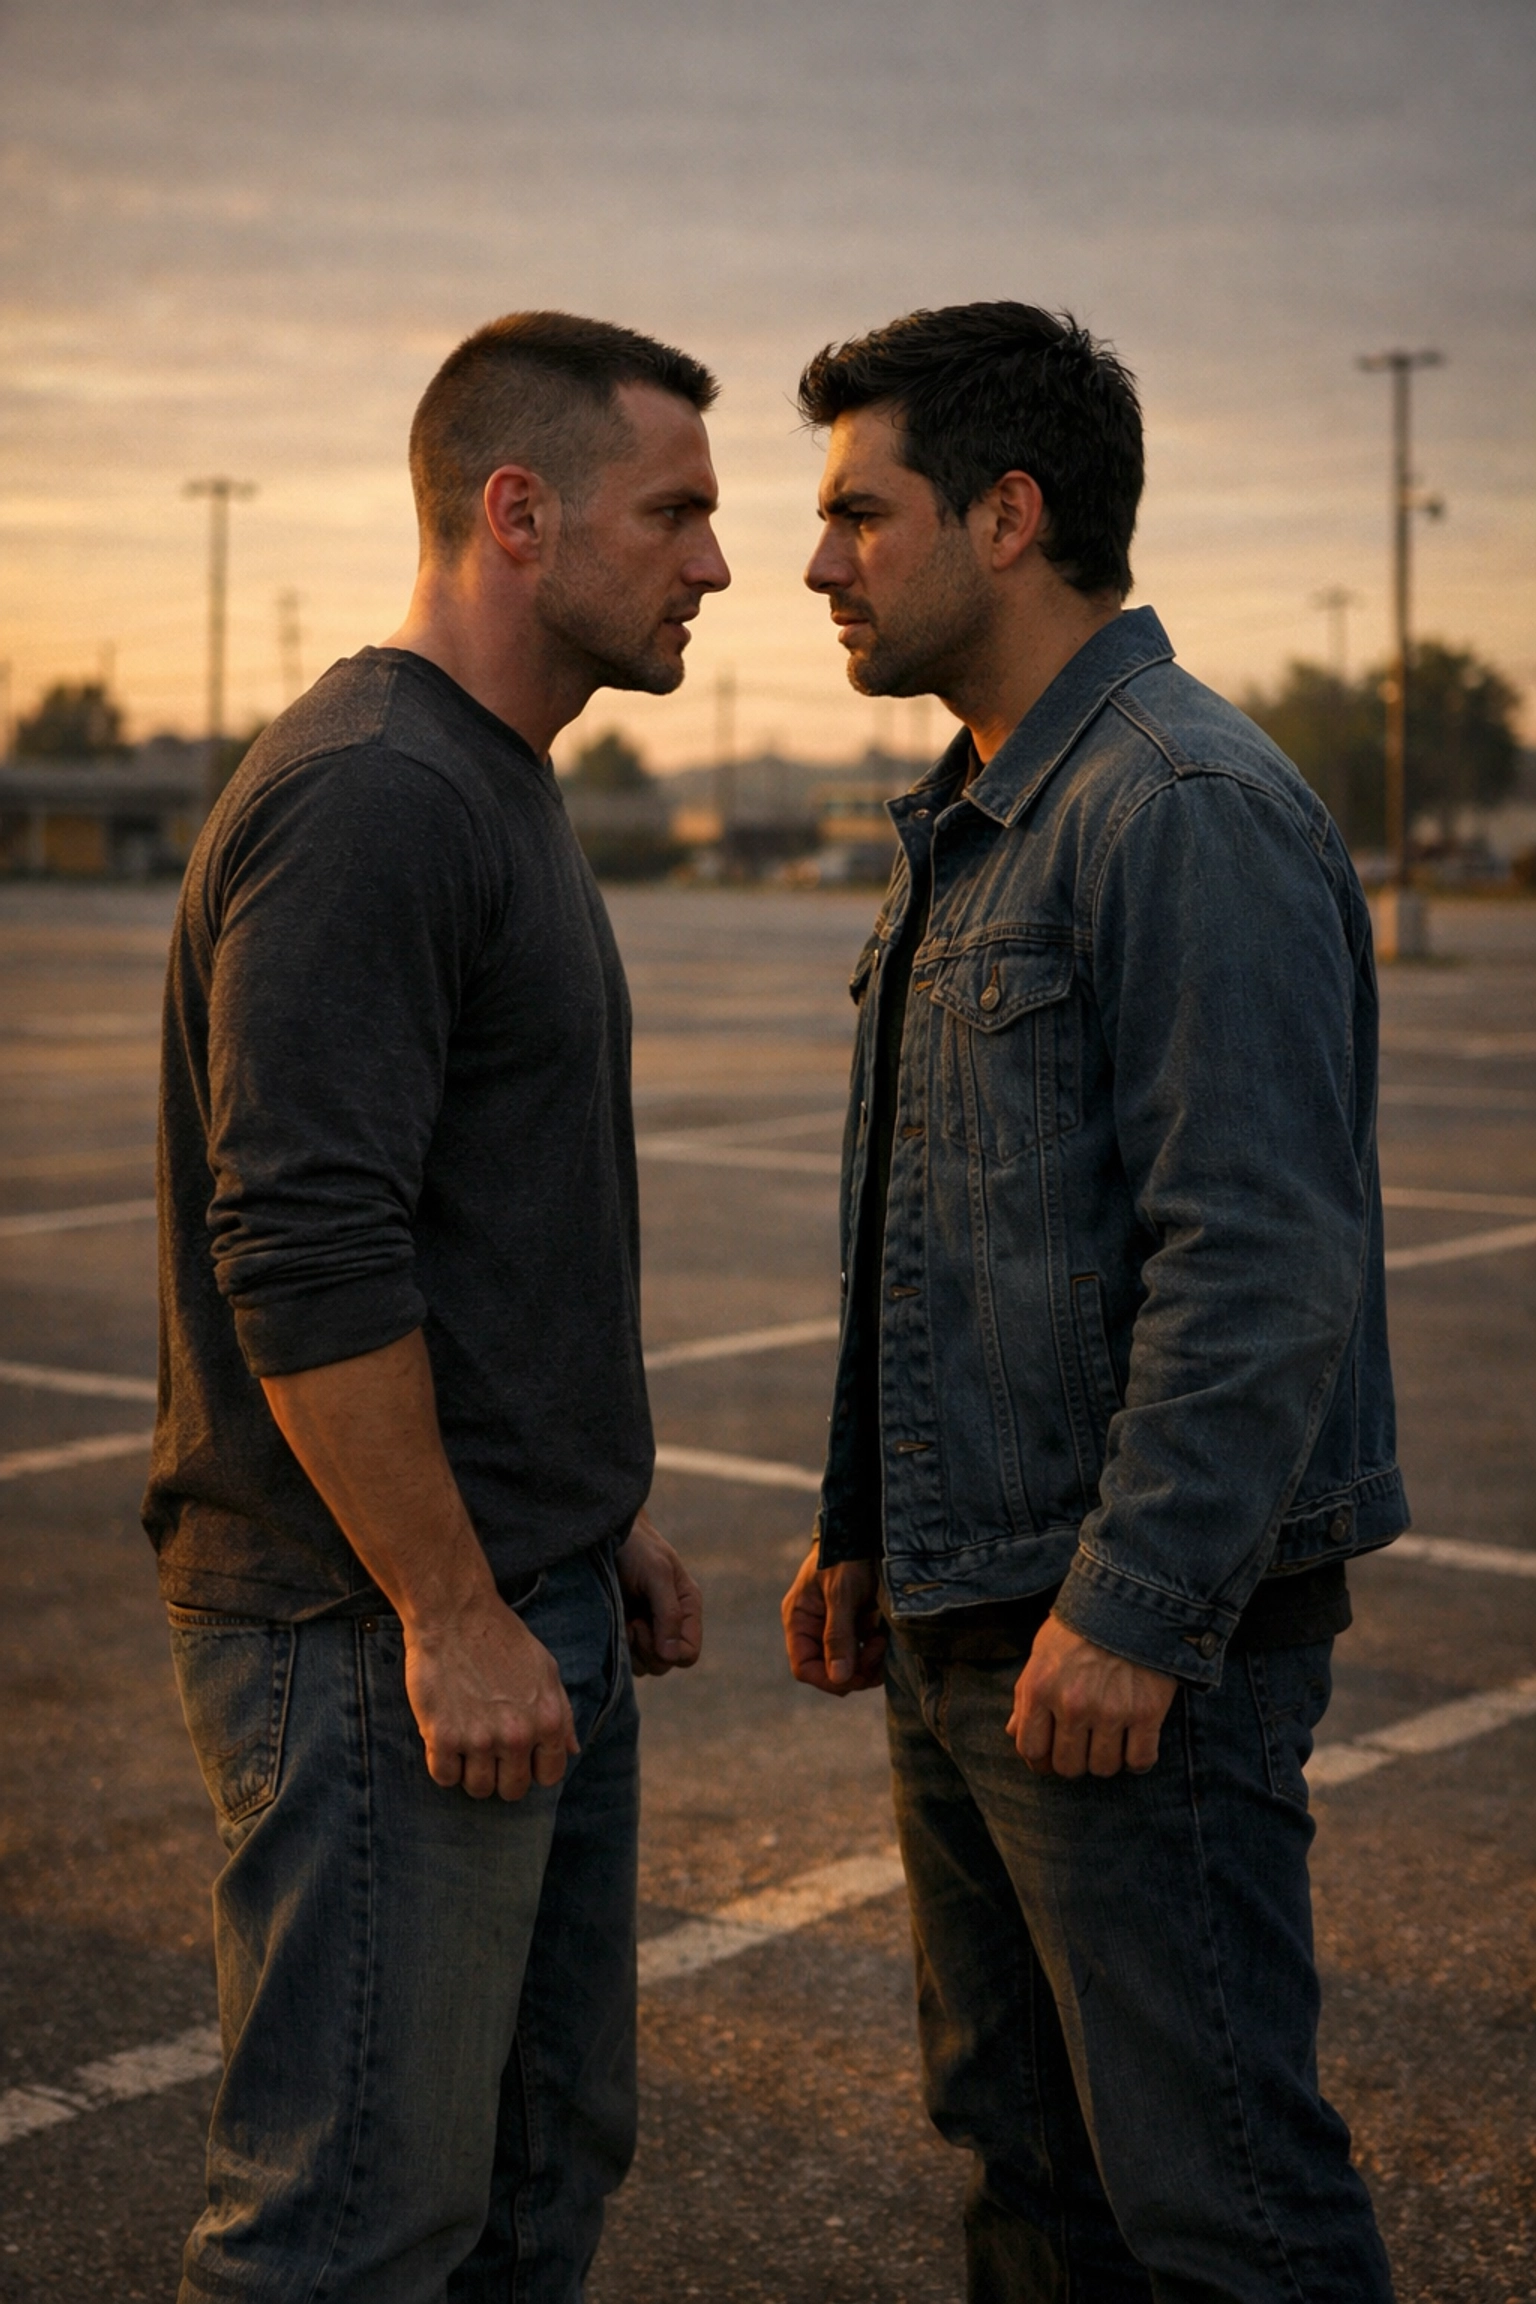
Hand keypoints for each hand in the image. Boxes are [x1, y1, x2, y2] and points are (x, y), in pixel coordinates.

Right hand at [404, 1595, 578, 1799]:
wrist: (455, 1615)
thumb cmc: (502, 1639)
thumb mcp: (546, 1670)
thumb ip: (562, 1714)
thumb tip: (572, 1750)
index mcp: (547, 1721)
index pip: (549, 1776)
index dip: (534, 1769)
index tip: (519, 1757)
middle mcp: (517, 1736)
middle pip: (512, 1790)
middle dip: (502, 1776)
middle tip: (489, 1753)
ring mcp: (479, 1739)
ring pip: (478, 1789)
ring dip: (471, 1773)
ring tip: (467, 1745)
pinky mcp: (443, 1737)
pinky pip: (444, 1777)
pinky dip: (443, 1765)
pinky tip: (445, 1741)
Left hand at [617, 1507, 702, 1675]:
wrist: (608, 1534)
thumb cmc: (637, 1548)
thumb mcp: (657, 1574)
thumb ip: (668, 1613)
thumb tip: (671, 1655)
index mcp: (687, 1608)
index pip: (689, 1654)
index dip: (670, 1652)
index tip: (646, 1627)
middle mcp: (670, 1623)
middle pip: (666, 1663)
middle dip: (647, 1648)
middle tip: (633, 1622)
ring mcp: (647, 1629)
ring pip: (645, 1665)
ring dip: (632, 1649)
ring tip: (624, 1620)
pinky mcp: (625, 1631)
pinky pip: (626, 1658)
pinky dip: (619, 1647)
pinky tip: (614, 1622)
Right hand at [781, 1545, 886, 1694]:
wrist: (865, 1527)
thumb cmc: (846, 1555)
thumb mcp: (841, 1594)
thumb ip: (838, 1635)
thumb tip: (839, 1678)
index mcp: (799, 1619)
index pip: (804, 1667)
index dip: (827, 1678)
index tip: (855, 1676)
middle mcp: (814, 1627)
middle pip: (830, 1670)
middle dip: (855, 1669)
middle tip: (878, 1650)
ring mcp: (835, 1626)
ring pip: (850, 1664)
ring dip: (869, 1661)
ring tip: (883, 1640)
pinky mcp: (857, 1623)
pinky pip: (865, 1650)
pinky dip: (876, 1650)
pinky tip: (885, 1634)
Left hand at [1007, 1614, 1177, 1778]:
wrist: (1130, 1600)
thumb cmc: (1080, 1627)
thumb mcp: (1041, 1654)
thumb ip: (1026, 1696)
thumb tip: (1014, 1733)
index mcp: (1040, 1689)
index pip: (1031, 1750)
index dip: (1041, 1759)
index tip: (1052, 1756)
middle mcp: (1072, 1705)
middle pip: (1068, 1767)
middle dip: (1075, 1760)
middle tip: (1084, 1745)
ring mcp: (1111, 1711)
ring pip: (1104, 1768)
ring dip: (1106, 1760)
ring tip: (1110, 1739)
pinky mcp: (1147, 1712)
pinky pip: (1140, 1761)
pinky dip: (1138, 1760)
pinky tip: (1135, 1744)